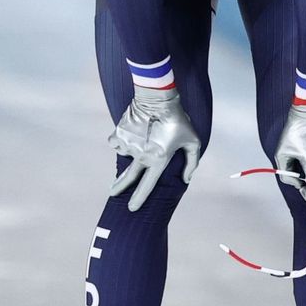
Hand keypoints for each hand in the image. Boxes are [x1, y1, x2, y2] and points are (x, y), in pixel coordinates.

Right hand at [108, 86, 200, 210]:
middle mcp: (142, 156)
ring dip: (132, 148)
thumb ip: (192, 163)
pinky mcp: (119, 134)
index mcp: (159, 160)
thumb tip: (186, 179)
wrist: (157, 98)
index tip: (132, 208)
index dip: (139, 198)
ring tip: (142, 136)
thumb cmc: (178, 120)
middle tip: (112, 193)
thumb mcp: (193, 141)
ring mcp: (129, 145)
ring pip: (126, 153)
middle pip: (128, 177)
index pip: (147, 185)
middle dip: (119, 188)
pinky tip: (130, 133)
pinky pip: (117, 142)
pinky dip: (121, 140)